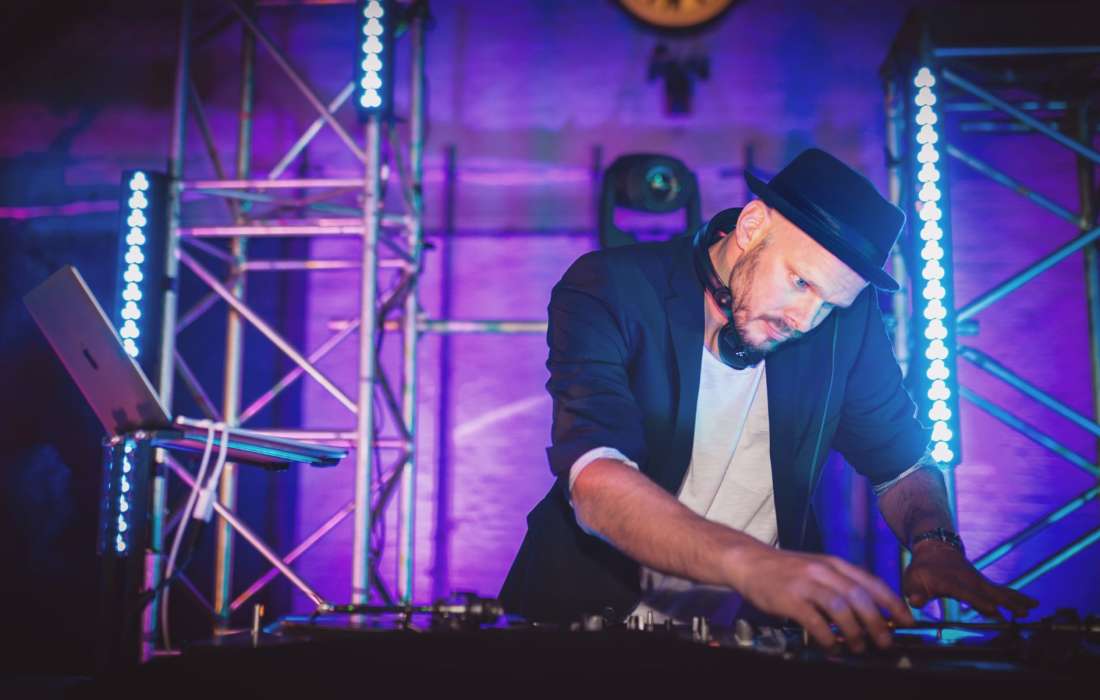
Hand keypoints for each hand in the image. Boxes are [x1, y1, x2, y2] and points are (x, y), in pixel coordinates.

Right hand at [730, 545, 913, 652]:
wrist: (749, 561)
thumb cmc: (786, 569)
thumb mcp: (818, 568)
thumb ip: (841, 585)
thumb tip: (869, 612)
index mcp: (835, 564)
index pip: (873, 583)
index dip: (894, 604)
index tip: (908, 622)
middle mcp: (824, 571)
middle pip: (861, 598)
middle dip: (878, 624)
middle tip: (886, 643)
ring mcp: (807, 583)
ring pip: (841, 609)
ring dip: (855, 632)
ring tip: (858, 647)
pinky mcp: (790, 598)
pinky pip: (815, 621)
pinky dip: (827, 637)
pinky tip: (831, 645)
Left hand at [903, 540, 1037, 617]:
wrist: (934, 548)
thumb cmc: (922, 569)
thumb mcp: (912, 580)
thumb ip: (914, 593)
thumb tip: (915, 601)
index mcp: (950, 582)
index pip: (967, 594)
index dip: (979, 602)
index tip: (994, 611)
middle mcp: (968, 581)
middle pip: (990, 592)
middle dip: (1006, 602)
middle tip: (1024, 612)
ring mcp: (978, 581)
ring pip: (1000, 590)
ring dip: (1017, 599)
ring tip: (1034, 606)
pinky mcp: (984, 582)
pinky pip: (1002, 590)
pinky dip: (1016, 596)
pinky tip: (1031, 603)